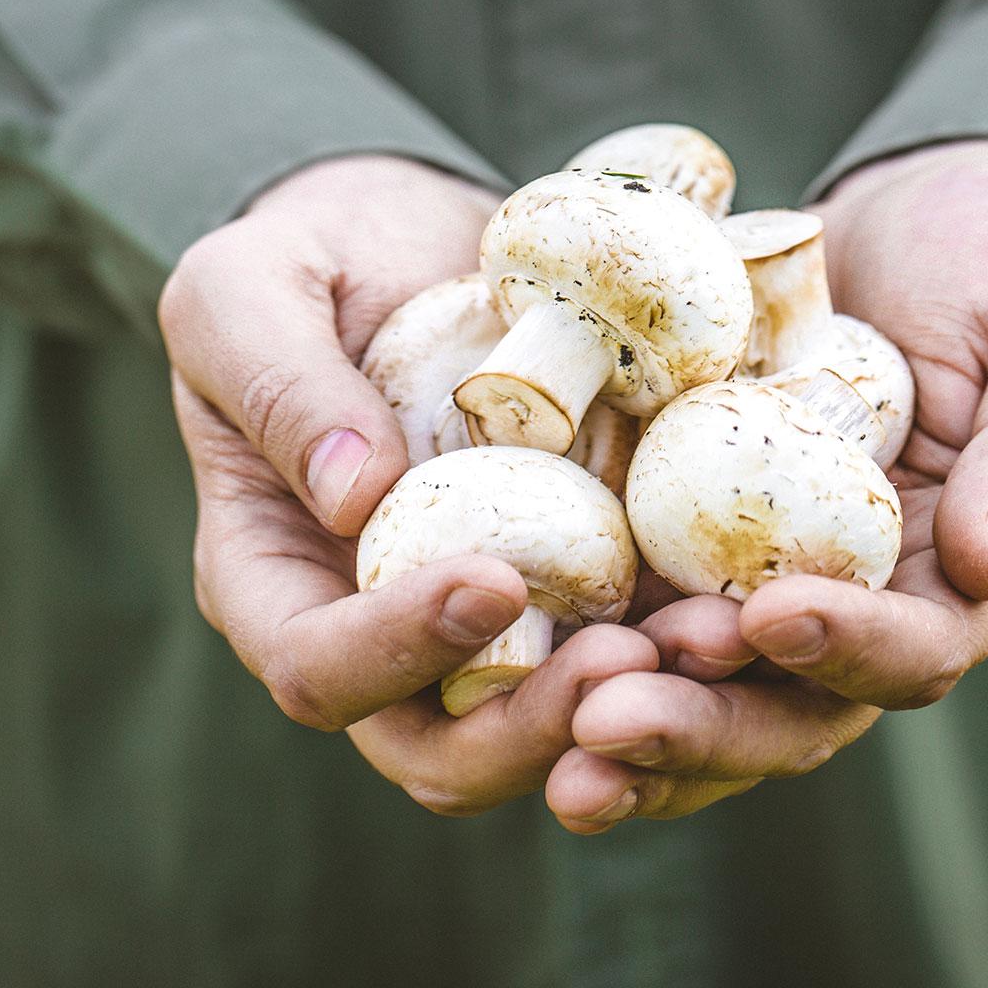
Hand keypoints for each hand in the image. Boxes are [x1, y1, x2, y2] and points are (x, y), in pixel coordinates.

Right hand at [160, 155, 657, 813]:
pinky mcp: (573, 572)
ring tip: (712, 635)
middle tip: (627, 657)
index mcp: (278, 580)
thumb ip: (278, 387)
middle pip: (441, 748)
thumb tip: (355, 501)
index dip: (396, 650)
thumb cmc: (310, 261)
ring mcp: (487, 612)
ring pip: (549, 716)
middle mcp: (384, 624)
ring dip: (634, 702)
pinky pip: (626, 637)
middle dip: (534, 726)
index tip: (491, 576)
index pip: (318, 668)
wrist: (414, 238)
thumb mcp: (246, 294)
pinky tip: (741, 598)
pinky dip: (679, 637)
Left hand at [545, 140, 987, 829]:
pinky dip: (580, 617)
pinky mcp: (683, 511)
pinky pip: (632, 574)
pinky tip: (513, 629)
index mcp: (950, 575)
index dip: (844, 652)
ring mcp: (757, 558)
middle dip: (702, 721)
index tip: (767, 613)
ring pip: (695, 668)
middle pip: (783, 697)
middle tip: (610, 718)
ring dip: (625, 702)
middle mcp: (849, 590)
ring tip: (553, 715)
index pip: (910, 652)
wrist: (918, 206)